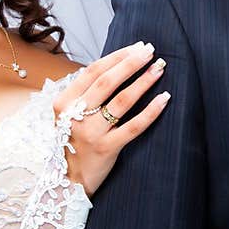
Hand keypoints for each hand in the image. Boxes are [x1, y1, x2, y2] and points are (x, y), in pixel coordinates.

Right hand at [53, 43, 168, 196]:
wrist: (67, 181)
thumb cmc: (72, 143)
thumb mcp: (67, 116)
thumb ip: (84, 94)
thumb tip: (114, 65)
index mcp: (64, 102)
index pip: (93, 71)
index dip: (117, 56)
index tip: (136, 47)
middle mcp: (75, 116)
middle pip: (107, 82)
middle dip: (131, 63)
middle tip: (150, 51)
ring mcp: (91, 133)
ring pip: (121, 101)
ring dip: (143, 82)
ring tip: (159, 69)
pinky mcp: (106, 149)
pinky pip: (133, 127)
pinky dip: (150, 111)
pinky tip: (164, 99)